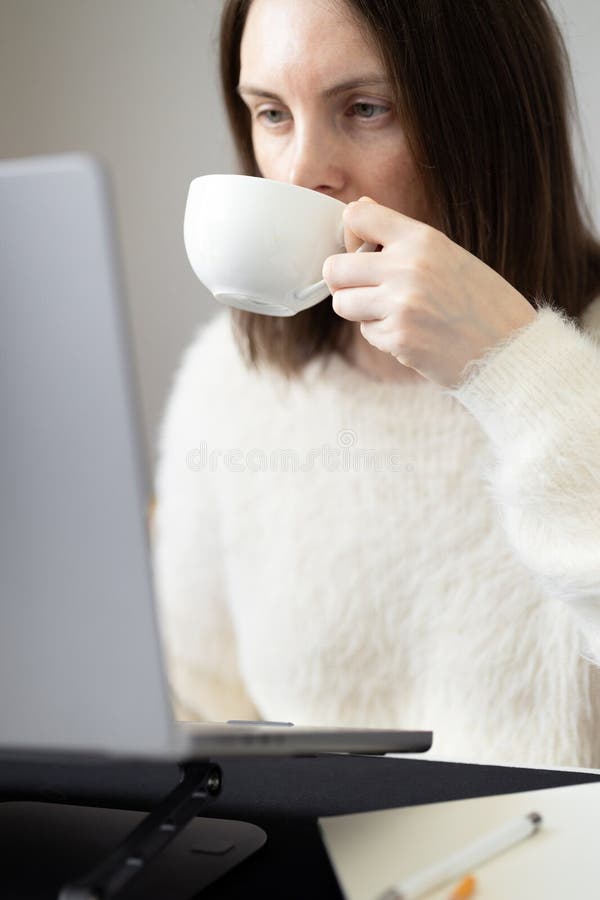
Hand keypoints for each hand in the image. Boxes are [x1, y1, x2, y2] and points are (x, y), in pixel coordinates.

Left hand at [322, 198, 536, 388]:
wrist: (509, 349)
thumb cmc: (479, 302)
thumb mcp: (448, 254)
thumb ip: (402, 238)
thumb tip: (357, 214)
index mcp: (421, 238)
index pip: (356, 215)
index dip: (350, 236)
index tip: (364, 251)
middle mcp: (407, 266)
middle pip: (334, 268)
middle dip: (344, 283)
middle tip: (368, 292)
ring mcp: (400, 304)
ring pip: (342, 304)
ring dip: (361, 312)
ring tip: (394, 314)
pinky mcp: (398, 338)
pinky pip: (366, 333)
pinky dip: (383, 336)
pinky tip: (414, 334)